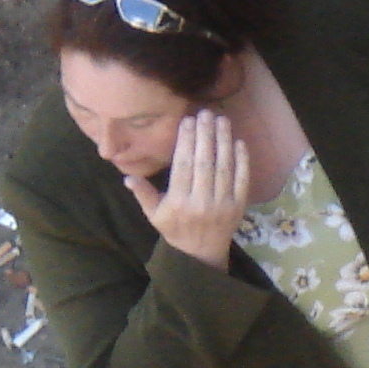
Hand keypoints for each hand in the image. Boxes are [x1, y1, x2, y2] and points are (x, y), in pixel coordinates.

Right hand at [122, 110, 249, 270]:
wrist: (201, 254)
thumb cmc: (174, 229)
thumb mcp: (153, 214)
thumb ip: (143, 193)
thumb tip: (126, 176)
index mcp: (180, 202)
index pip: (184, 165)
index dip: (186, 141)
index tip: (187, 121)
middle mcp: (203, 202)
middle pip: (205, 162)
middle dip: (205, 135)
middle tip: (206, 113)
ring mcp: (224, 204)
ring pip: (225, 168)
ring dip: (224, 142)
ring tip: (222, 120)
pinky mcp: (239, 206)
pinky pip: (242, 180)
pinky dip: (242, 161)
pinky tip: (239, 142)